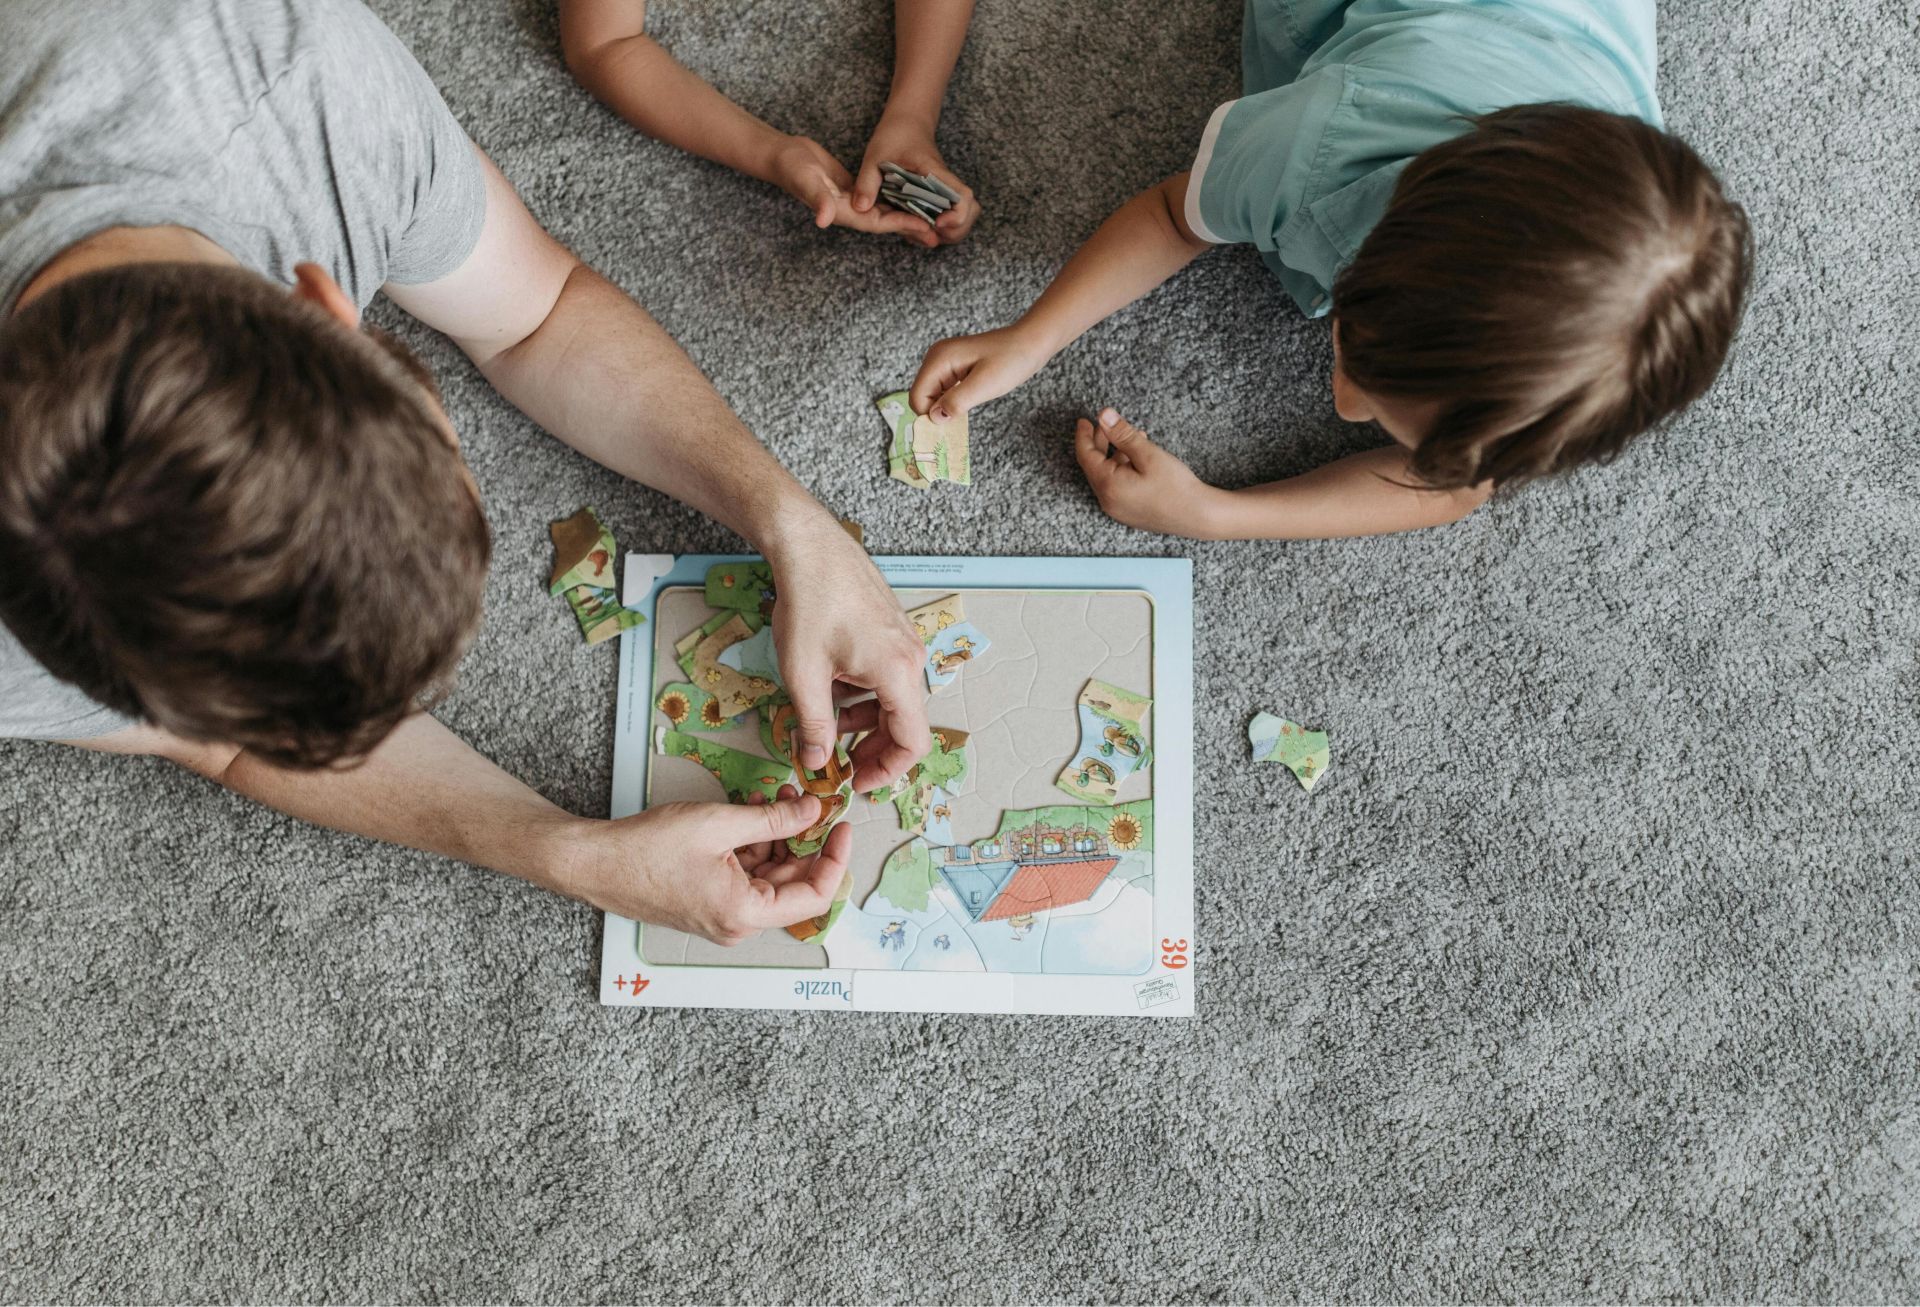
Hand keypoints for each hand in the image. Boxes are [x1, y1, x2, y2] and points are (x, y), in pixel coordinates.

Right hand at [567, 790, 852, 944]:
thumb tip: (813, 810)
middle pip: (792, 884)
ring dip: (776, 838)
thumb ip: (774, 820)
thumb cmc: (646, 848)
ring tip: (773, 798)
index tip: (840, 826)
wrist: (594, 863)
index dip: (834, 859)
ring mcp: (723, 916)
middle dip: (802, 839)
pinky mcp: (709, 903)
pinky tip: (749, 812)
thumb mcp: (719, 823)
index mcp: (746, 913)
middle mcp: (738, 923)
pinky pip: (746, 876)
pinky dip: (753, 846)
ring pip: (769, 876)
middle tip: (805, 799)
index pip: (815, 895)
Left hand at [766, 516, 928, 790]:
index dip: (886, 771)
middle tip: (836, 763)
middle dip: (870, 749)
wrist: (810, 546)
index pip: (912, 742)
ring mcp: (904, 642)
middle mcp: (911, 658)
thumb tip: (817, 762)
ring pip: (892, 700)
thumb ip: (814, 726)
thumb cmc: (809, 602)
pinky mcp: (891, 630)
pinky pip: (886, 676)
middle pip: (904, 723)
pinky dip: (862, 693)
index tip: (855, 781)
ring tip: (823, 722)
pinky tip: (830, 686)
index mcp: (897, 673)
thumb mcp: (803, 674)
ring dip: (862, 720)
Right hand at [767, 134, 936, 245]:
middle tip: (939, 232)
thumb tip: (824, 220)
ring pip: (885, 212)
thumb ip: (817, 199)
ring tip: (933, 219)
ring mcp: (852, 203)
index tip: (925, 226)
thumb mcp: (806, 181)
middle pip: (886, 222)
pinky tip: (914, 199)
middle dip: (911, 226)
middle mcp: (849, 211)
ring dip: (907, 216)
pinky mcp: (853, 191)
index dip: (902, 224)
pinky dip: (897, 201)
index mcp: (841, 212)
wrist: (783, 156)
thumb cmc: (792, 167)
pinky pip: (880, 200)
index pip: (878, 222)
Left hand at [852, 113, 979, 245]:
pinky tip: (920, 227)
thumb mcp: (874, 156)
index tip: (937, 222)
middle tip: (929, 232)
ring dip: (951, 232)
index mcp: (935, 172)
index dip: (956, 216)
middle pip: (972, 212)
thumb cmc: (894, 134)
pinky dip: (943, 228)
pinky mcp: (941, 194)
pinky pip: (952, 215)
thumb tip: (860, 209)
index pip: (963, 196)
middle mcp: (946, 183)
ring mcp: (946, 189)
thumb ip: (867, 182)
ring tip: (925, 232)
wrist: (908, 121)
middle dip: (955, 231)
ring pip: (966, 216)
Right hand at [909, 325, 1050, 422]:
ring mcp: (944, 361)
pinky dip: (953, 400)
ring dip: (947, 406)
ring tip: (972, 403)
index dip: (930, 415)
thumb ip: (956, 402)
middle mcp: (936, 357)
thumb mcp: (984, 385)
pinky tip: (971, 399)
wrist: (1030, 342)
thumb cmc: (1011, 360)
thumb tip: (934, 418)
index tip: (950, 424)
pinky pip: (944, 389)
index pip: (917, 397)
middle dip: (938, 411)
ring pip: (933, 395)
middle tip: (964, 415)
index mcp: (939, 359)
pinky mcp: (954, 366)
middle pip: (922, 396)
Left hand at [1074, 408, 1223, 537]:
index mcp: (1109, 486)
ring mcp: (1118, 510)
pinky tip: (1137, 457)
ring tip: (1130, 436)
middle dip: (1098, 443)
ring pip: (1106, 476)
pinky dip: (1121, 469)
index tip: (1084, 420)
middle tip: (1103, 425)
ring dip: (1113, 455)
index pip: (1086, 456)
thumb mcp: (1148, 454)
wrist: (1198, 516)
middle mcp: (1108, 501)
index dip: (1083, 436)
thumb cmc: (1176, 486)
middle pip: (1094, 467)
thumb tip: (1104, 415)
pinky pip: (1116, 487)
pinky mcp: (1129, 513)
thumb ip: (1123, 434)